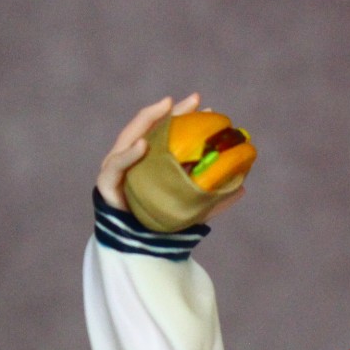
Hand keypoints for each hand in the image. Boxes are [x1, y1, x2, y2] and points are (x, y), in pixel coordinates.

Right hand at [95, 93, 246, 219]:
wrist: (138, 249)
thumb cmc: (161, 225)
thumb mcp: (191, 207)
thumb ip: (211, 198)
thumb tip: (242, 187)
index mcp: (151, 160)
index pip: (166, 132)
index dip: (183, 117)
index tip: (204, 106)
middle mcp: (133, 158)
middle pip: (151, 128)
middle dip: (171, 111)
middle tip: (193, 100)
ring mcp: (117, 167)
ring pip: (131, 136)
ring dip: (148, 120)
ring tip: (166, 108)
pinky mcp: (107, 182)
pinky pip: (117, 164)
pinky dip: (128, 154)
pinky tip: (143, 145)